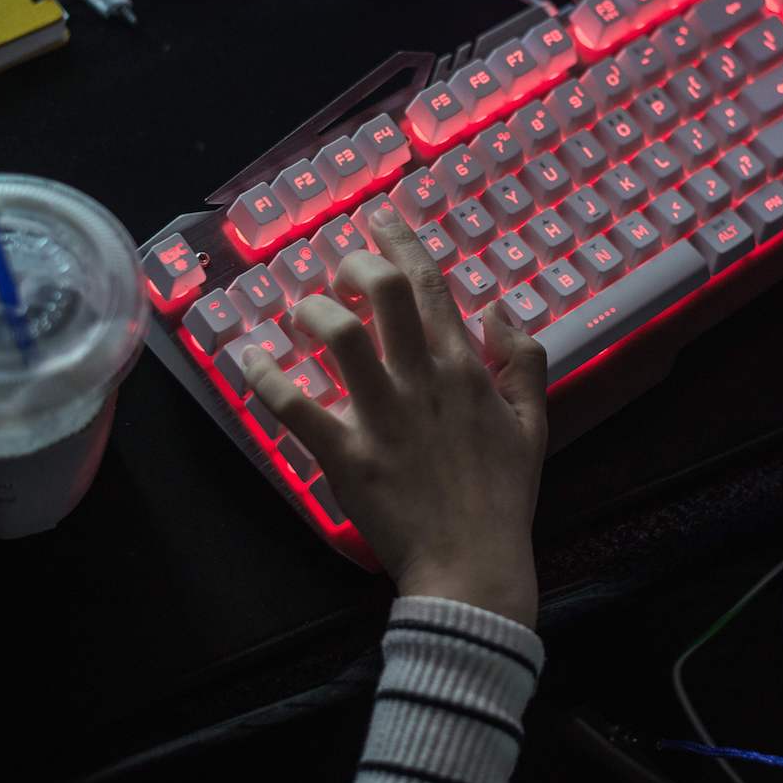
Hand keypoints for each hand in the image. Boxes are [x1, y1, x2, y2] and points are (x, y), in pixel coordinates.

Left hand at [238, 205, 547, 626]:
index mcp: (464, 370)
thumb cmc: (502, 498)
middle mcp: (422, 380)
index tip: (380, 217)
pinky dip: (265, 378)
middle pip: (386, 291)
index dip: (402, 242)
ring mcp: (382, 416)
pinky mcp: (346, 455)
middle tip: (337, 270)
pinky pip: (295, 406)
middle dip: (355, 264)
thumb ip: (522, 360)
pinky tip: (249, 359)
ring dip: (312, 311)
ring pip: (340, 335)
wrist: (474, 565)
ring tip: (300, 314)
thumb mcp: (533, 424)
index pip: (431, 286)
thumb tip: (498, 307)